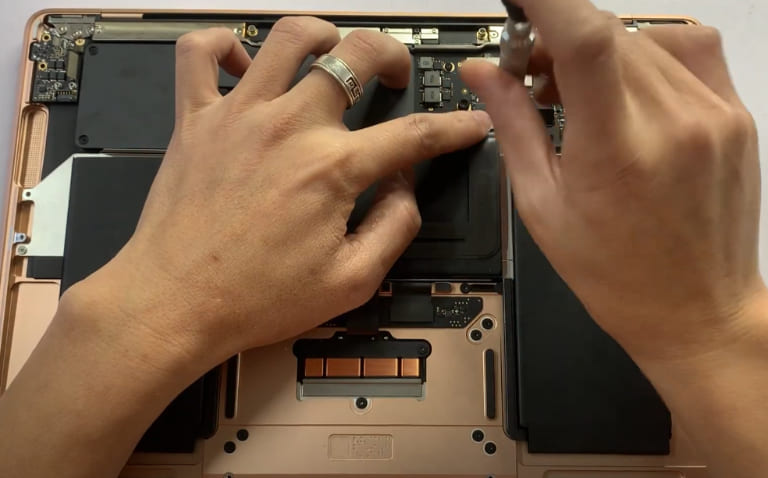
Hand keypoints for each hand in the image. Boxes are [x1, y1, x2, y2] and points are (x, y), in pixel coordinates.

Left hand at [67, 18, 489, 369]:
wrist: (174, 305)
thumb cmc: (252, 299)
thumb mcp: (349, 282)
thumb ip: (394, 228)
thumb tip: (406, 188)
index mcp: (331, 169)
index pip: (413, 134)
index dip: (454, 126)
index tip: (469, 122)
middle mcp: (289, 128)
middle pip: (357, 55)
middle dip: (392, 55)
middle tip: (395, 73)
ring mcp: (239, 116)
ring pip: (288, 36)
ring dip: (322, 34)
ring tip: (332, 49)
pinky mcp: (196, 120)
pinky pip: (199, 53)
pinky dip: (222, 43)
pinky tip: (244, 62)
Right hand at [462, 1, 765, 360]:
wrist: (697, 310)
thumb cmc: (619, 274)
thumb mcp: (543, 207)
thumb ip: (513, 127)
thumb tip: (483, 74)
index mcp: (616, 151)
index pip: (584, 38)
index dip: (545, 2)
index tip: (519, 0)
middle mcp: (673, 123)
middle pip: (604, 31)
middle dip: (556, 36)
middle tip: (530, 68)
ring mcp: (712, 115)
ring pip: (642, 37)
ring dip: (595, 46)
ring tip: (573, 88)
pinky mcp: (734, 114)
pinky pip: (687, 48)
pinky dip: (643, 51)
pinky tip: (622, 86)